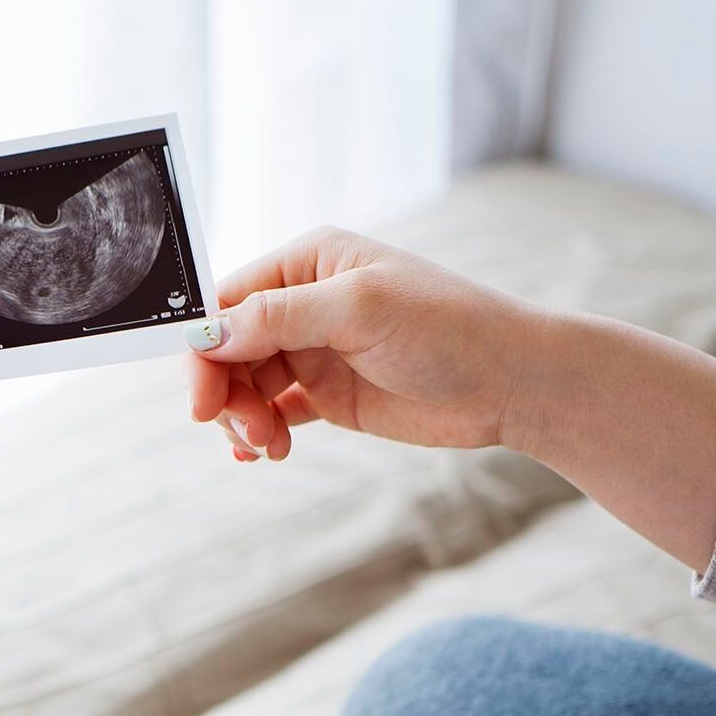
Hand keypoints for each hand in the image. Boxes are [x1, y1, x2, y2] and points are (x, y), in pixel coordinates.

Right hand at [185, 227, 539, 460]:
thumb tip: (208, 333)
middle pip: (229, 349)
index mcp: (307, 263)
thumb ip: (278, 317)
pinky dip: (259, 433)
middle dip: (227, 393)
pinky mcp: (330, 394)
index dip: (204, 350)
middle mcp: (304, 303)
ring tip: (268, 447)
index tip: (202, 401)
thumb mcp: (358, 308)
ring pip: (246, 384)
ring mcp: (315, 350)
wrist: (512, 382)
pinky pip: (273, 411)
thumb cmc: (447, 327)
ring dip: (244, 418)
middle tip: (246, 433)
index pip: (227, 303)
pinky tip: (265, 452)